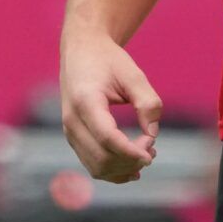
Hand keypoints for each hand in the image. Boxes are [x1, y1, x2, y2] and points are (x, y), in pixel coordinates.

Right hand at [60, 32, 161, 183]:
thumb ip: (147, 102)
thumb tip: (152, 134)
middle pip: (102, 158)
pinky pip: (91, 164)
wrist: (81, 50)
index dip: (131, 151)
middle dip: (131, 160)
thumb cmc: (108, 60)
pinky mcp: (73, 138)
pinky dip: (113, 171)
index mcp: (85, 101)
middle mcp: (72, 121)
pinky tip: (132, 167)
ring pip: (96, 167)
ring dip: (123, 169)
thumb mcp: (133, 74)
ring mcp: (70, 132)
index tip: (152, 150)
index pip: (108, 138)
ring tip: (146, 156)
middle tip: (152, 148)